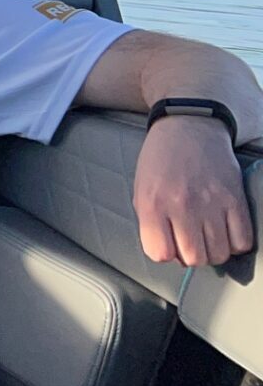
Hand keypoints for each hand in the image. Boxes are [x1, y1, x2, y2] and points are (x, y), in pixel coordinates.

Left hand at [133, 117, 254, 266]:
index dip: (165, 253)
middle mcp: (181, 206)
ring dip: (214, 251)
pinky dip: (235, 243)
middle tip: (190, 240)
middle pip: (193, 258)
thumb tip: (168, 252)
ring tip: (208, 236)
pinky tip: (226, 231)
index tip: (168, 244)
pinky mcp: (236, 199)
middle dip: (191, 255)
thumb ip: (150, 221)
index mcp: (152, 203)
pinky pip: (242, 241)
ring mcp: (211, 203)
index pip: (159, 253)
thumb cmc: (161, 160)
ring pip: (219, 254)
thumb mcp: (141, 188)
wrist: (188, 127)